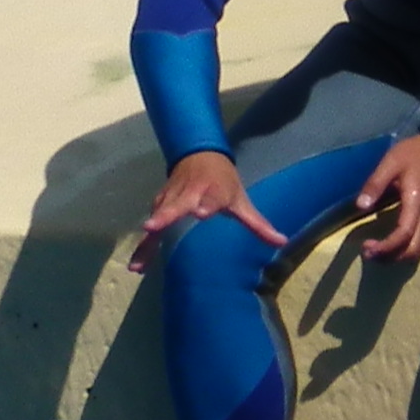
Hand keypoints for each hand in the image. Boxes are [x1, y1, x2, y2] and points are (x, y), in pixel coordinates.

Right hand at [132, 150, 287, 275]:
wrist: (198, 154)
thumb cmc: (223, 181)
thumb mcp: (241, 199)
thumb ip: (257, 224)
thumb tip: (282, 241)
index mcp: (212, 191)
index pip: (210, 199)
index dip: (206, 205)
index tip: (200, 213)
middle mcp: (188, 193)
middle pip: (174, 206)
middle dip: (163, 217)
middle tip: (151, 228)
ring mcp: (170, 199)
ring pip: (157, 219)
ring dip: (147, 242)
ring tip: (138, 265)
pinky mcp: (159, 205)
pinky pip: (152, 226)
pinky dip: (143, 245)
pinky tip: (137, 265)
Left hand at [356, 131, 419, 263]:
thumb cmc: (413, 154)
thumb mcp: (389, 163)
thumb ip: (375, 184)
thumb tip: (360, 205)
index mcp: (416, 202)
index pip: (404, 234)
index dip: (386, 246)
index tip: (367, 248)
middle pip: (413, 249)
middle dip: (391, 257)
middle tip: (368, 254)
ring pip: (418, 249)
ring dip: (397, 256)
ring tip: (375, 252)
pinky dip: (404, 249)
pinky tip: (389, 245)